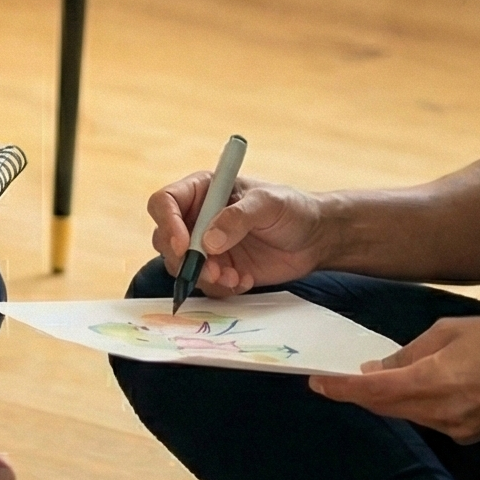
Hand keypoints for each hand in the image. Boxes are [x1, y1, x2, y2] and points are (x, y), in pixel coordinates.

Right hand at [148, 173, 324, 294]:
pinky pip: (204, 285)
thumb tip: (208, 241)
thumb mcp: (268, 204)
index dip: (167, 223)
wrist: (314, 238)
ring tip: (234, 276)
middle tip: (212, 269)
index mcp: (202, 191)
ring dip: (203, 277)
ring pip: (181, 267)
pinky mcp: (218, 270)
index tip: (184, 244)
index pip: (165, 202)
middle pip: (165, 239)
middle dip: (184, 259)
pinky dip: (220, 288)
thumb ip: (237, 217)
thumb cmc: (291, 209)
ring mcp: (205, 247)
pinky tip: (244, 279)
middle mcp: (197, 218)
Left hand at [310, 314, 479, 443]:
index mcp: (435, 381)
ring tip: (375, 379)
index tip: (317, 383)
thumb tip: (377, 369)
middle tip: (337, 378)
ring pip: (407, 415)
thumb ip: (409, 353)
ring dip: (387, 399)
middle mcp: (442, 413)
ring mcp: (456, 429)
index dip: (343, 389)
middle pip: (387, 407)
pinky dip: (414, 405)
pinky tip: (415, 389)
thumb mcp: (449, 332)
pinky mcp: (468, 435)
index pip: (376, 391)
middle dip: (361, 394)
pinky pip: (428, 420)